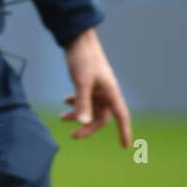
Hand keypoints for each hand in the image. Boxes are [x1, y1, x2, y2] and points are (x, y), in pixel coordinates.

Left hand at [61, 28, 131, 146]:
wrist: (78, 40)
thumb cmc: (83, 59)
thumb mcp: (81, 82)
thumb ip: (82, 102)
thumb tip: (83, 122)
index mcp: (111, 92)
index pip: (121, 116)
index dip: (124, 131)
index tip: (125, 147)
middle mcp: (106, 92)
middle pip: (101, 116)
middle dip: (88, 127)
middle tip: (73, 136)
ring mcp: (97, 88)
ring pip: (91, 108)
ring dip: (78, 115)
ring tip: (61, 118)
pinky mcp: (88, 83)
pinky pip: (85, 99)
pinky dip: (76, 103)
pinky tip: (65, 102)